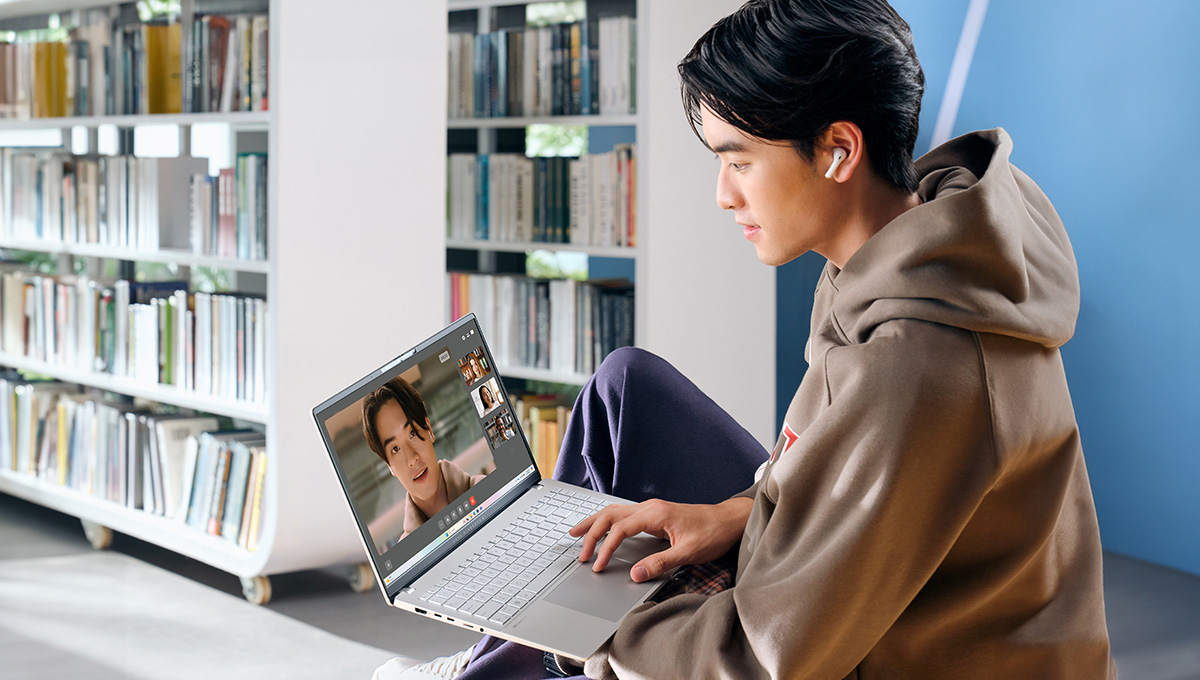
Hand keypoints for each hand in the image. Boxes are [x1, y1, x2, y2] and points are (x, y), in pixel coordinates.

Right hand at [569, 497, 752, 582]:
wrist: (729, 521)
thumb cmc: (712, 533)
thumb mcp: (688, 552)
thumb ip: (660, 563)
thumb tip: (635, 574)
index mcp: (655, 514)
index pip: (619, 529)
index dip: (605, 548)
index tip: (598, 565)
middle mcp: (649, 507)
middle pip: (610, 515)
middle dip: (591, 533)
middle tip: (580, 552)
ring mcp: (650, 509)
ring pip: (613, 511)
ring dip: (594, 523)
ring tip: (576, 533)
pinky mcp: (653, 514)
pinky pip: (622, 515)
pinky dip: (606, 522)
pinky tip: (601, 528)